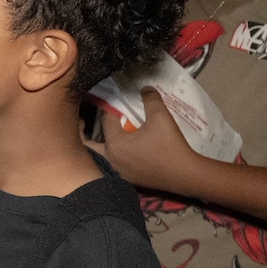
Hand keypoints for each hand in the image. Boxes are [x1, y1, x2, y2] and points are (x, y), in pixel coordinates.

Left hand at [85, 88, 204, 195]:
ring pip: (95, 157)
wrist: (185, 174)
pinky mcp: (125, 179)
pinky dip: (104, 156)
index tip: (110, 99)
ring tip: (93, 134)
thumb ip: (150, 99)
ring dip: (92, 145)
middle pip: (86, 145)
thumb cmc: (171, 145)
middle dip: (81, 132)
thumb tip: (145, 88)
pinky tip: (114, 149)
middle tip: (81, 121)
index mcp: (115, 144)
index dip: (109, 107)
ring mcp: (117, 172)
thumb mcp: (161, 117)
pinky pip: (106, 165)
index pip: (106, 120)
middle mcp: (110, 159)